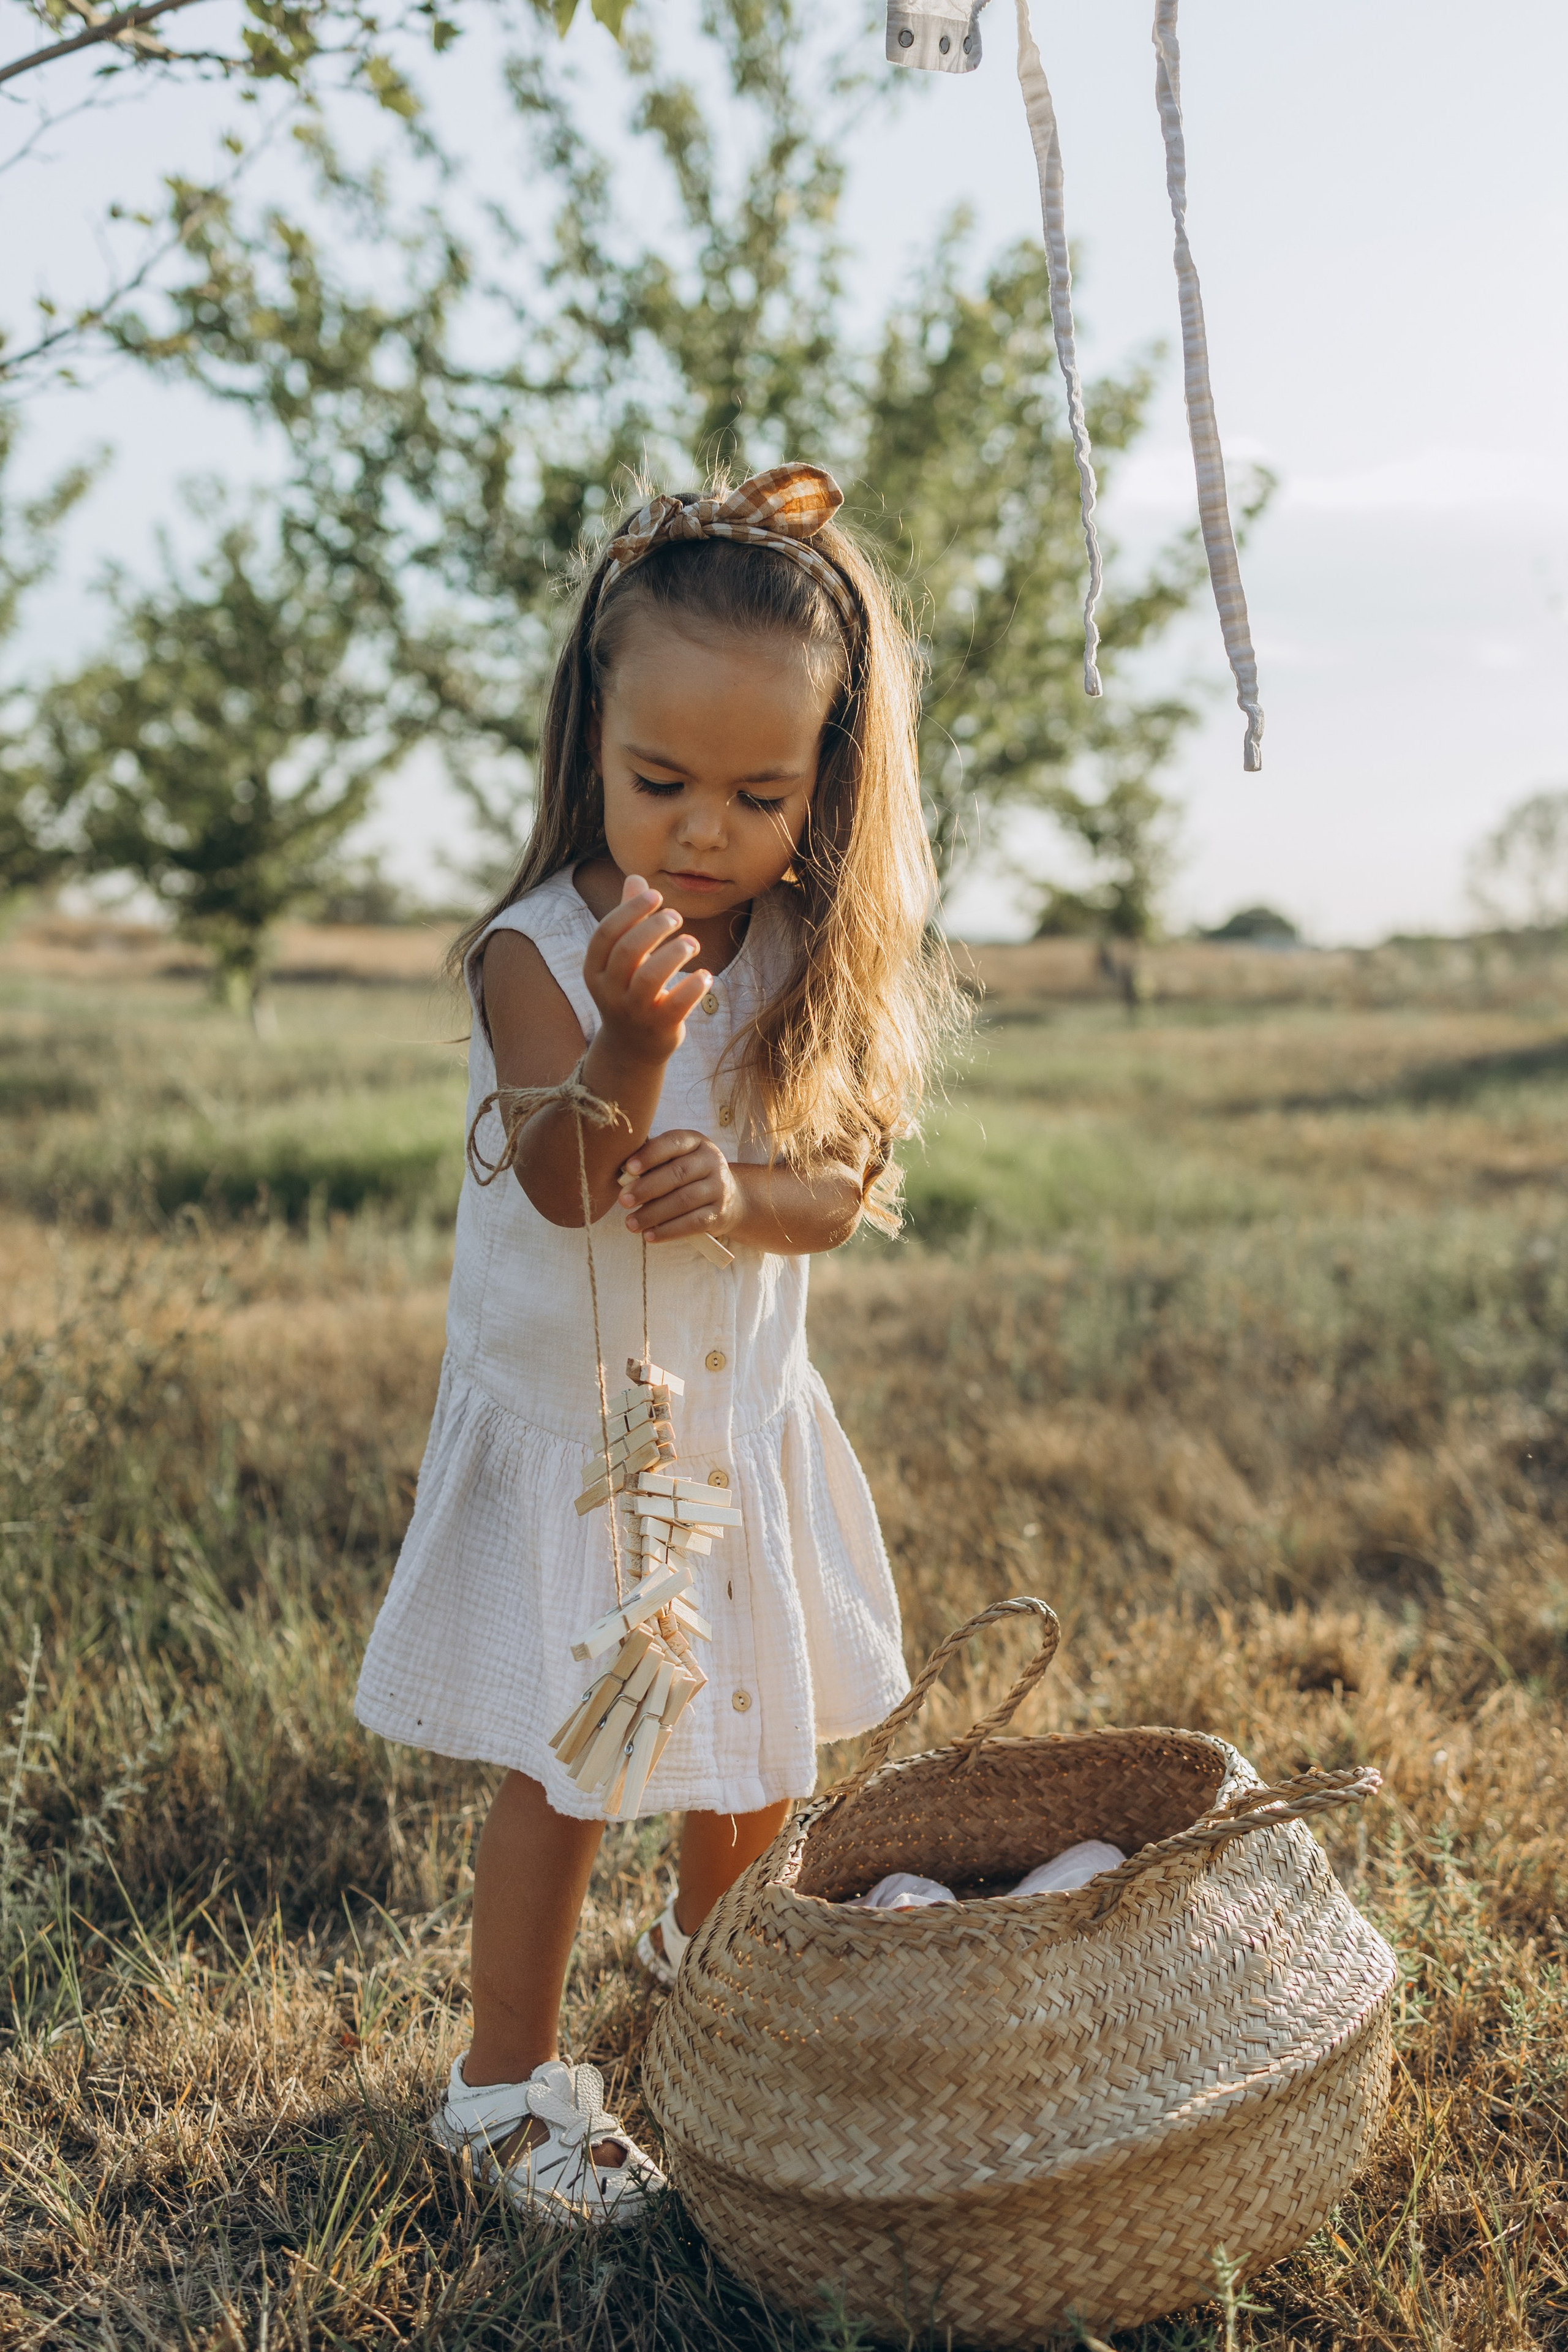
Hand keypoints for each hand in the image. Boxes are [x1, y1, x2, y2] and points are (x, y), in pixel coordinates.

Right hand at [584, 873, 709, 1065]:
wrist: (632, 1049)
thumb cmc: (630, 990)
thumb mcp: (622, 958)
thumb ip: (629, 919)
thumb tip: (635, 877)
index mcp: (594, 970)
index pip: (606, 933)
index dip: (630, 910)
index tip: (655, 894)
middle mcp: (609, 992)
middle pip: (627, 951)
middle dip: (654, 927)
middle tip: (676, 916)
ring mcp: (633, 1012)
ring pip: (650, 978)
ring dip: (675, 953)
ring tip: (692, 943)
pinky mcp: (659, 1028)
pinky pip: (677, 1004)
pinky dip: (695, 986)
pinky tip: (706, 975)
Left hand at [618, 1130, 739, 1244]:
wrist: (729, 1198)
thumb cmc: (689, 1176)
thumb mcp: (677, 1160)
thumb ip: (655, 1163)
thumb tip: (623, 1178)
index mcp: (696, 1142)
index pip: (673, 1143)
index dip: (650, 1155)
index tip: (627, 1168)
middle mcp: (712, 1161)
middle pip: (678, 1174)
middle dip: (647, 1188)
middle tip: (623, 1201)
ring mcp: (719, 1188)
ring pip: (683, 1200)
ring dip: (653, 1213)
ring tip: (631, 1223)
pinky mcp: (719, 1213)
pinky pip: (692, 1223)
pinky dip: (668, 1231)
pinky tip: (649, 1235)